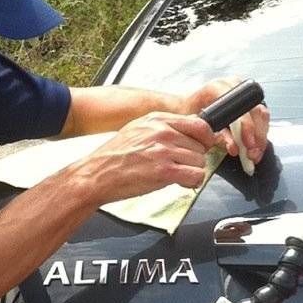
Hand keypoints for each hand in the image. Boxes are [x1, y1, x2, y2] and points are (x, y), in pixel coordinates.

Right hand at [84, 112, 218, 205]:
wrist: (97, 174)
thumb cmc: (114, 156)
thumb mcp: (138, 130)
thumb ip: (163, 127)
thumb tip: (188, 130)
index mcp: (157, 119)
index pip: (199, 124)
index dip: (205, 138)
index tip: (203, 145)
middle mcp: (162, 132)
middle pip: (201, 146)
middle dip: (193, 158)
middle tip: (179, 165)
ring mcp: (164, 151)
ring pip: (200, 162)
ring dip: (191, 171)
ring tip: (175, 174)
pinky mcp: (165, 171)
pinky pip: (196, 175)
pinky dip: (191, 182)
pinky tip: (179, 182)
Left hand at [182, 78, 269, 163]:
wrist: (183, 107)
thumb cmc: (186, 113)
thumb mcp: (196, 124)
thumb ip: (216, 135)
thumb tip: (234, 147)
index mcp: (218, 87)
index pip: (240, 107)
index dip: (247, 127)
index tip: (248, 144)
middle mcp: (233, 87)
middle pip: (256, 111)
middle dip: (257, 136)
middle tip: (251, 153)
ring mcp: (242, 93)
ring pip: (261, 116)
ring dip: (260, 138)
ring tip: (253, 155)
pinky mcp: (247, 101)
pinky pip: (260, 119)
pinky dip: (258, 136)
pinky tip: (253, 149)